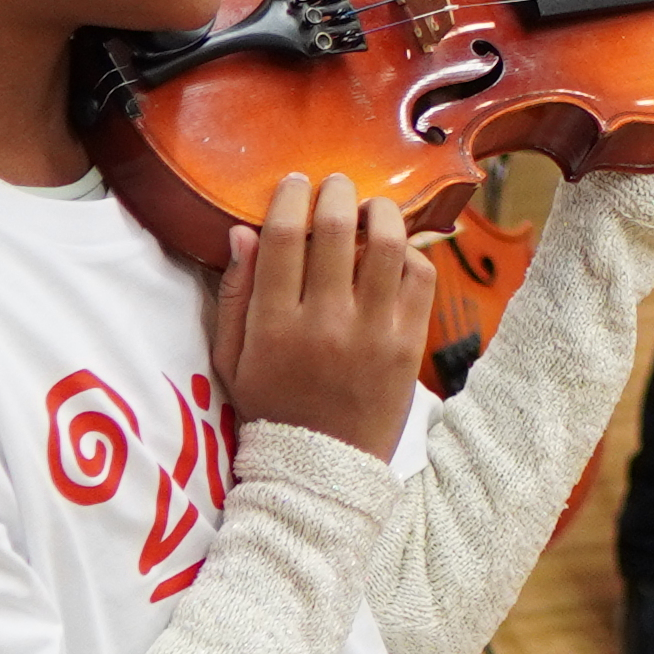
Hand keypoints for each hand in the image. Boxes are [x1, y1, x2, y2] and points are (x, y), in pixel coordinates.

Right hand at [213, 173, 433, 460]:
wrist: (322, 469)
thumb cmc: (272, 406)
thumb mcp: (233, 358)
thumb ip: (235, 294)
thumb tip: (242, 231)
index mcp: (275, 325)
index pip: (284, 236)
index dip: (291, 196)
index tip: (295, 184)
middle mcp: (325, 323)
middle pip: (337, 228)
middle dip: (336, 192)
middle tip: (335, 186)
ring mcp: (373, 332)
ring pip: (387, 243)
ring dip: (379, 211)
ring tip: (370, 210)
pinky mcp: (408, 343)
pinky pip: (420, 275)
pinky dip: (410, 253)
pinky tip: (393, 255)